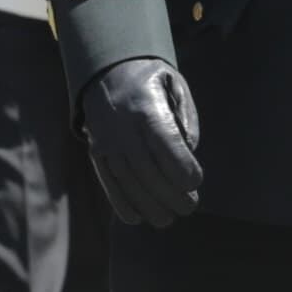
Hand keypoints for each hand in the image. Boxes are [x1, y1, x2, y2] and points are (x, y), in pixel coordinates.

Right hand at [77, 56, 204, 226]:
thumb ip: (187, 119)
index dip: (182, 168)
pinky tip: (138, 218)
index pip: (165, 144)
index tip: (195, 182)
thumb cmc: (151, 82)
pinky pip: (108, 183)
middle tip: (189, 207)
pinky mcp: (96, 152)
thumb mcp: (176, 86)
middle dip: (171, 195)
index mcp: (147, 106)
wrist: (107, 72)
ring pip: (127, 181)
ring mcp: (106, 141)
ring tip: (168, 218)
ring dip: (149, 206)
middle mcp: (123, 126)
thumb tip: (189, 153)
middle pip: (148, 170)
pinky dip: (122, 204)